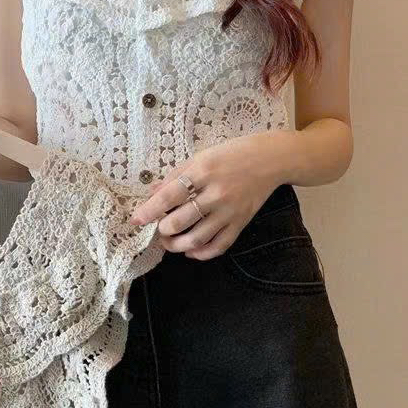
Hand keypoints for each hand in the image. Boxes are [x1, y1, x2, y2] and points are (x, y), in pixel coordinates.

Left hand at [128, 133, 283, 259]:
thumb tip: (151, 194)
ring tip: (170, 242)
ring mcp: (230, 211)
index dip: (149, 211)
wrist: (271, 159)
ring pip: (197, 239)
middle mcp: (216, 193)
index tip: (136, 220)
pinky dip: (201, 254)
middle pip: (180, 221)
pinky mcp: (241, 223)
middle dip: (163, 230)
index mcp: (203, 171)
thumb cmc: (232, 154)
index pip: (169, 196)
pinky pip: (219, 246)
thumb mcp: (200, 156)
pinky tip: (191, 251)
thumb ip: (175, 176)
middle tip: (158, 228)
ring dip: (177, 246)